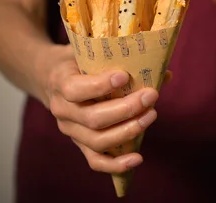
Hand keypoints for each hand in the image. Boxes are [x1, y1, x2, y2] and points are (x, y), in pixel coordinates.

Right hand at [36, 44, 165, 173]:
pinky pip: (96, 161)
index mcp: (60, 82)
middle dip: (126, 109)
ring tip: (151, 115)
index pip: (75, 89)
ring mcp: (70, 131)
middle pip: (93, 118)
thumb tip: (164, 73)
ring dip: (128, 131)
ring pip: (97, 141)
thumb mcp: (90, 52)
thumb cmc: (79, 61)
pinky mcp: (80, 145)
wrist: (52, 78)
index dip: (100, 85)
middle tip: (151, 96)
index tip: (124, 76)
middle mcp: (62, 110)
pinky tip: (138, 158)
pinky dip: (117, 164)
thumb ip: (120, 57)